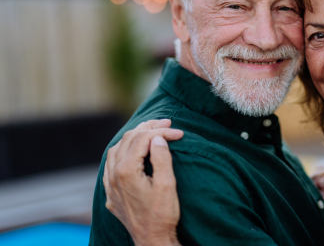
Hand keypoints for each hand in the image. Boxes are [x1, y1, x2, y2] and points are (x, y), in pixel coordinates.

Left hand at [103, 119, 183, 245]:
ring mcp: (110, 185)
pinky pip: (111, 164)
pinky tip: (131, 151)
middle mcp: (113, 175)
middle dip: (148, 128)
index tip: (178, 132)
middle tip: (166, 123)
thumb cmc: (162, 214)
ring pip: (116, 149)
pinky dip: (122, 151)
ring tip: (150, 130)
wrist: (151, 240)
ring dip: (133, 137)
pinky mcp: (111, 193)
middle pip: (128, 140)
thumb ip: (161, 158)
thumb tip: (157, 138)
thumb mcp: (167, 184)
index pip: (142, 139)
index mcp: (126, 171)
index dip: (161, 132)